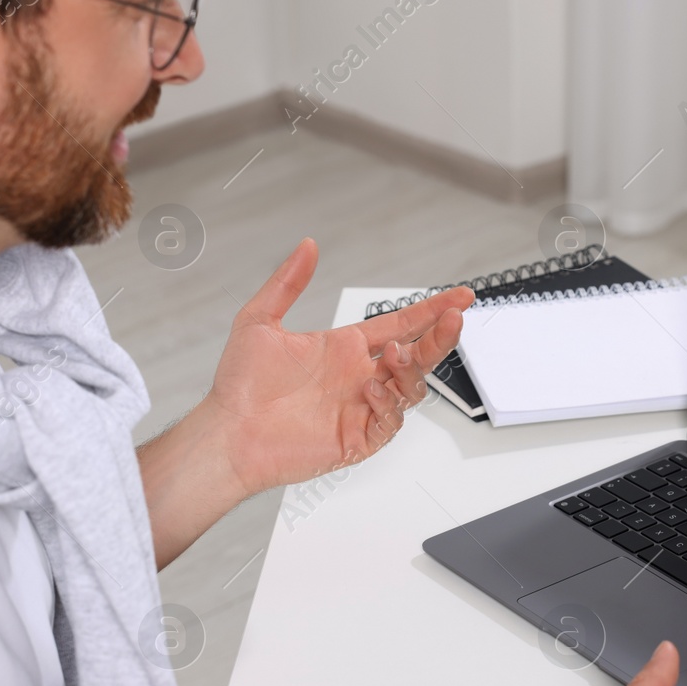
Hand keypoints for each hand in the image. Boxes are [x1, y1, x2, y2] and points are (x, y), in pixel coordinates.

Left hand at [205, 238, 473, 495]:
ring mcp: (360, 408)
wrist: (227, 433)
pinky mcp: (357, 438)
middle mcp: (357, 377)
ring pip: (410, 387)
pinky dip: (390, 405)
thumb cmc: (238, 386)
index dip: (430, 311)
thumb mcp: (259, 321)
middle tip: (454, 319)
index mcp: (343, 349)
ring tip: (396, 354)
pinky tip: (375, 389)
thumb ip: (286, 283)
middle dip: (439, 337)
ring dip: (412, 368)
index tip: (459, 296)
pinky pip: (390, 421)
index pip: (398, 325)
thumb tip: (306, 247)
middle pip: (416, 355)